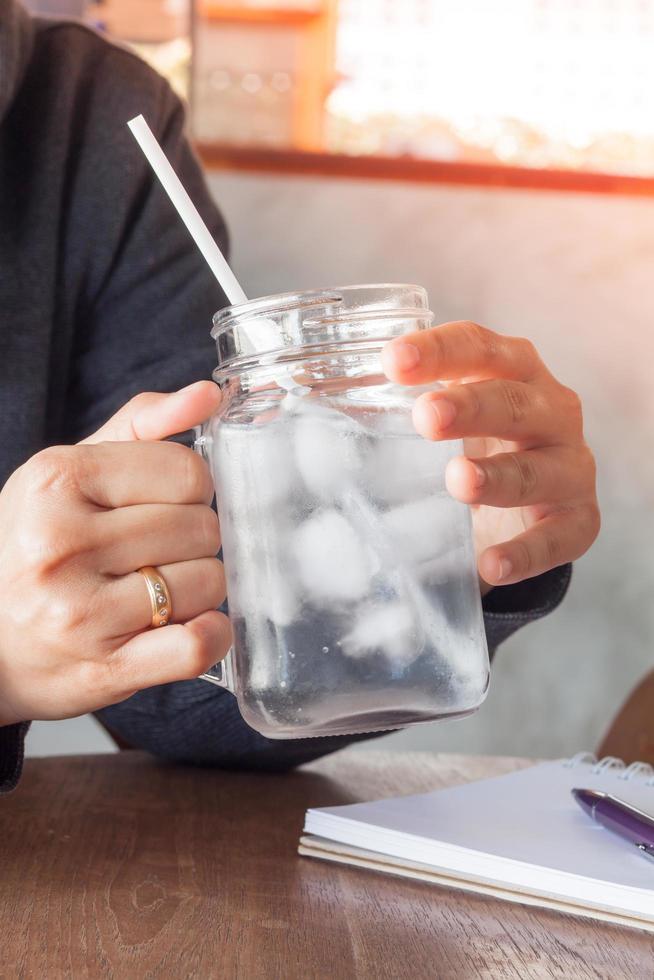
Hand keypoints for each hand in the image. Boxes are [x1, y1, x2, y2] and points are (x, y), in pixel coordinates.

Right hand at [0, 382, 230, 725]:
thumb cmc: (35, 547)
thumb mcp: (70, 473)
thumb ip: (141, 425)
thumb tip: (208, 394)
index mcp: (56, 480)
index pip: (187, 472)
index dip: (192, 489)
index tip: (169, 503)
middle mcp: (61, 544)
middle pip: (202, 528)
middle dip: (194, 539)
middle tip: (159, 551)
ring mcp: (80, 612)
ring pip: (208, 583)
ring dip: (200, 587)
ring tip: (161, 589)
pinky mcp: (104, 667)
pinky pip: (196, 645)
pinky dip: (211, 636)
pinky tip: (190, 625)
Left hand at [382, 321, 599, 589]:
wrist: (530, 503)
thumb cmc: (477, 444)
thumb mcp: (442, 420)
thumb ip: (387, 407)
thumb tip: (298, 399)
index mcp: (511, 370)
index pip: (478, 347)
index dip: (439, 352)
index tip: (392, 362)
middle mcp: (550, 409)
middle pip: (514, 401)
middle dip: (471, 407)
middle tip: (426, 417)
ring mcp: (569, 466)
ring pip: (539, 469)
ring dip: (497, 476)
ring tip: (458, 482)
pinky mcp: (579, 521)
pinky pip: (558, 537)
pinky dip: (526, 551)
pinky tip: (491, 564)